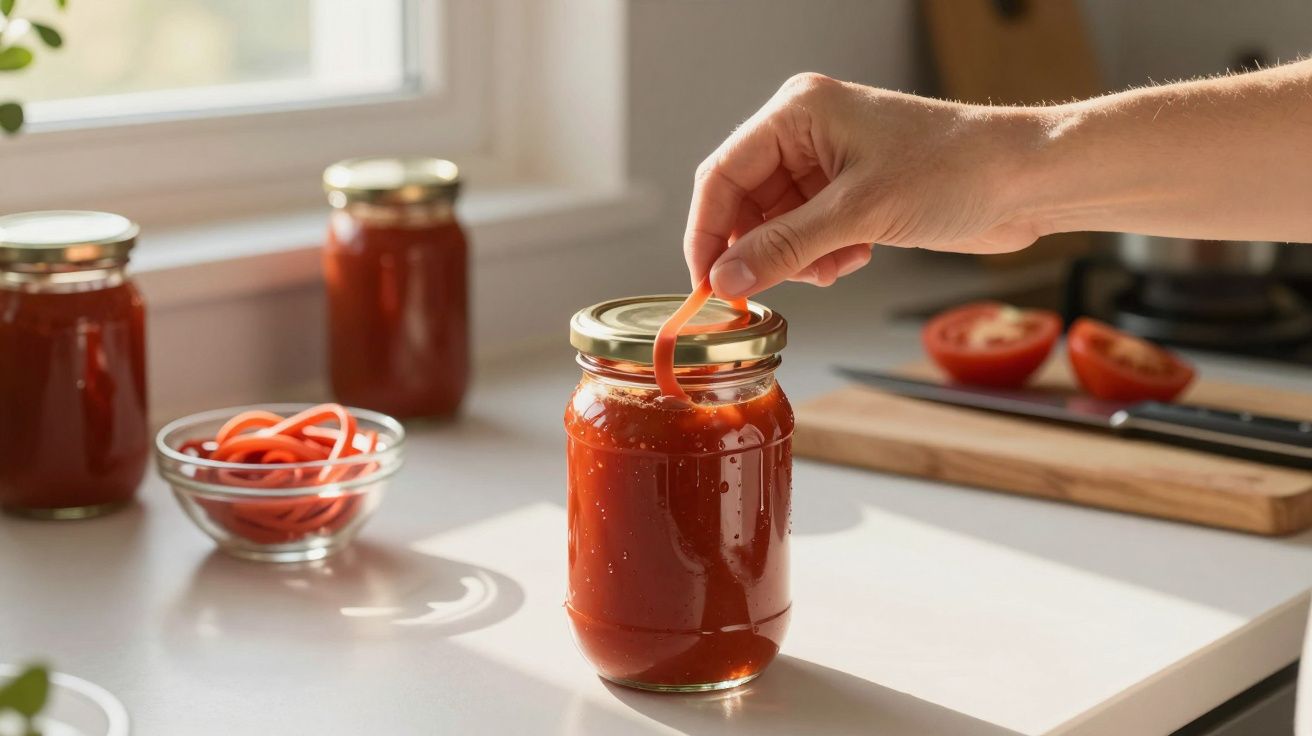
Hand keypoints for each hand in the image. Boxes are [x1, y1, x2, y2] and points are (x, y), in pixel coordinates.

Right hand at [683, 73, 1043, 298]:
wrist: (1027, 180)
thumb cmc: (956, 169)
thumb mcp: (859, 214)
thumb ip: (784, 247)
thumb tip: (725, 279)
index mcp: (798, 113)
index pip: (722, 175)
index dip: (707, 233)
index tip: (706, 285)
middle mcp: (806, 134)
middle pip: (744, 204)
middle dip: (758, 250)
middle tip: (765, 289)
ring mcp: (828, 165)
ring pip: (775, 226)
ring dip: (795, 259)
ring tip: (832, 266)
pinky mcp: (851, 194)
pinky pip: (807, 235)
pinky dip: (820, 257)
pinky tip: (856, 257)